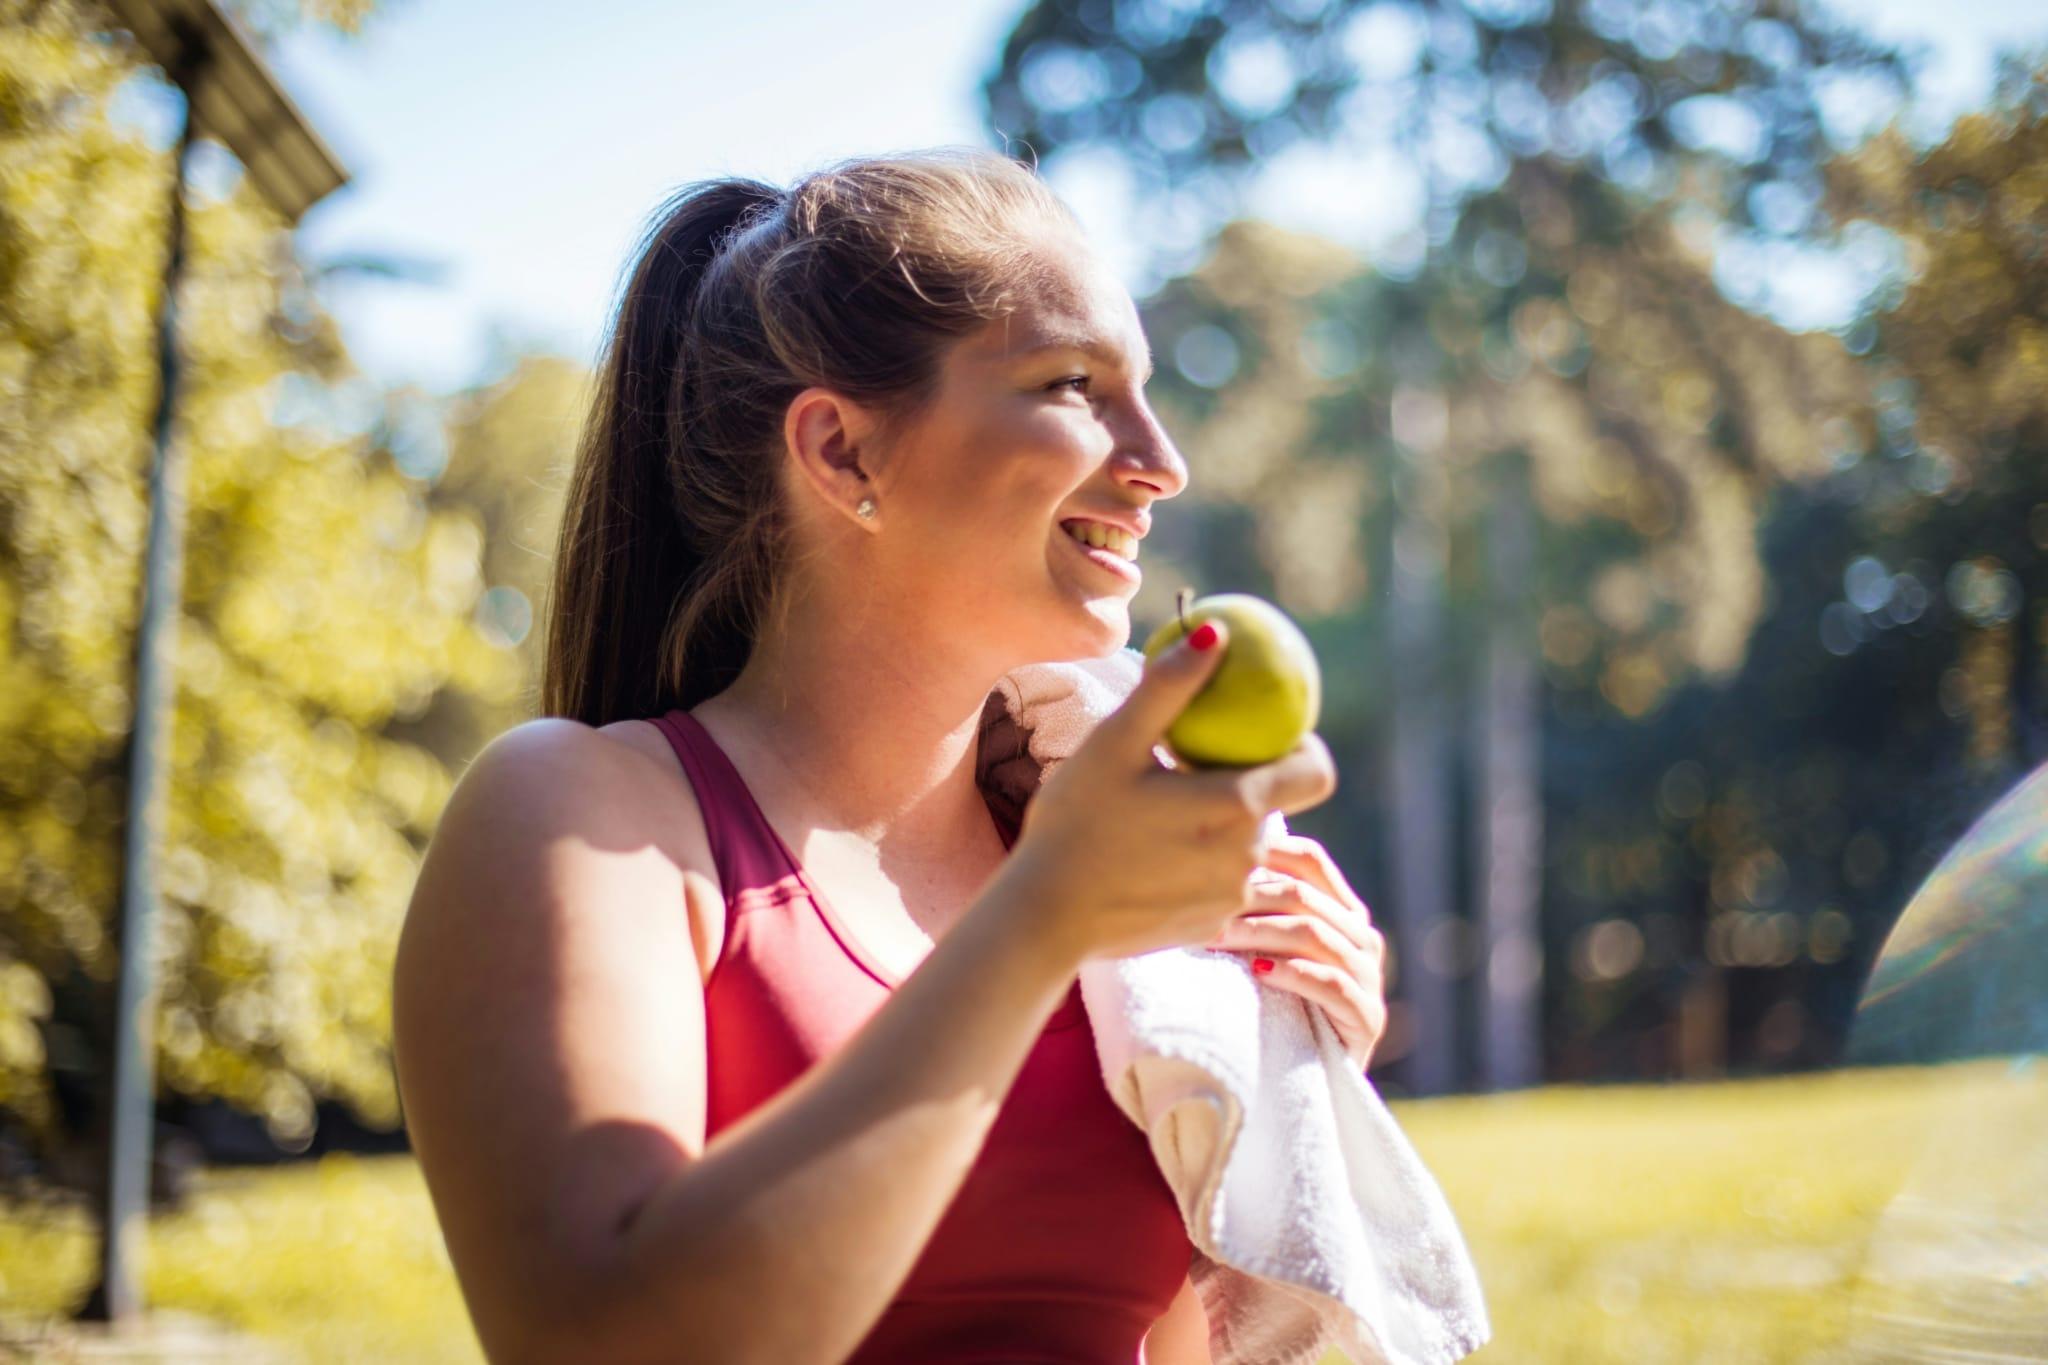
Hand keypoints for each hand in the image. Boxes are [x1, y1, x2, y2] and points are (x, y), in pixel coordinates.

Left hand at [1207, 834, 1387, 1071]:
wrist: (1308, 1079)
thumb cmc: (1280, 1005)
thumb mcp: (1270, 952)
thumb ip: (1259, 912)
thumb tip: (1210, 864)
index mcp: (1343, 912)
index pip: (1312, 863)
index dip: (1271, 851)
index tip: (1222, 855)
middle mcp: (1362, 938)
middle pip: (1306, 898)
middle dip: (1250, 899)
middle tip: (1203, 908)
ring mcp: (1369, 978)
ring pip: (1316, 936)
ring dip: (1261, 933)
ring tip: (1219, 938)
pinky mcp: (1368, 1018)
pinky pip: (1332, 984)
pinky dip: (1294, 973)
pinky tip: (1260, 972)